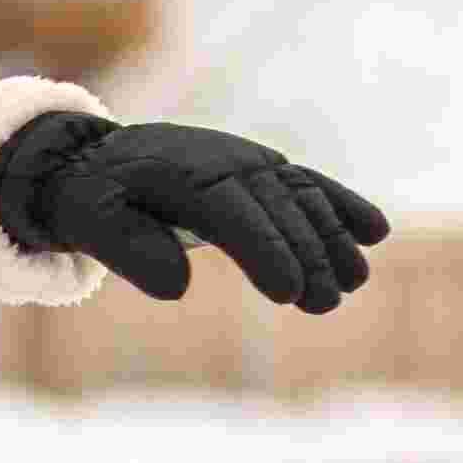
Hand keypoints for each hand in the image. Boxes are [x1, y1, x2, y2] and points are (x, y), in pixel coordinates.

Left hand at [20, 118, 390, 311]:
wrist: (96, 159)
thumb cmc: (92, 196)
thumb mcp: (88, 220)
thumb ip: (126, 250)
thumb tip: (178, 287)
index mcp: (179, 171)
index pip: (230, 212)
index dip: (263, 250)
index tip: (287, 292)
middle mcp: (223, 160)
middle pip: (275, 207)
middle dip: (306, 254)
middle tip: (325, 304)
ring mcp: (248, 162)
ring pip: (300, 196)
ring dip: (332, 238)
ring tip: (352, 282)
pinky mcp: (263, 171)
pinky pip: (307, 184)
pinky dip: (341, 205)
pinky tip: (374, 233)